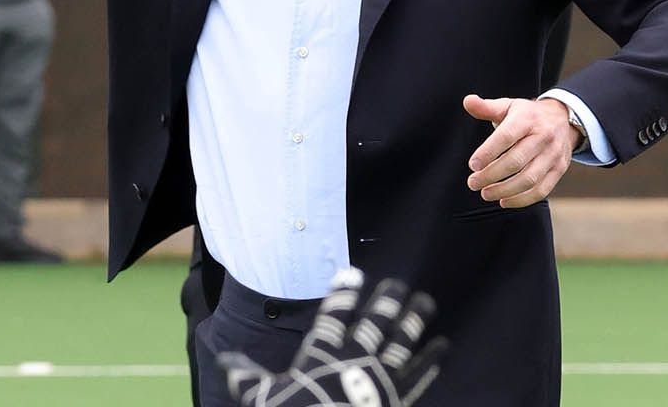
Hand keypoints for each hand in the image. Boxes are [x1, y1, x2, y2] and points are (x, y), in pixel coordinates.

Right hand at [218, 268, 445, 406]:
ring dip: (413, 320)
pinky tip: (443, 346)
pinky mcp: (398, 397)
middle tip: (397, 283)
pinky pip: (420, 374)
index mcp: (323, 352)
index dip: (344, 292)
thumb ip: (245, 376)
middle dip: (386, 300)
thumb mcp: (261, 397)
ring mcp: (380, 377)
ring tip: (425, 302)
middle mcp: (355, 358)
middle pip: (374, 322)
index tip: (353, 274)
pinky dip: (432, 360)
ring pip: (400, 341)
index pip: (335, 314)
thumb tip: (223, 359)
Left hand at [463, 94, 578, 207]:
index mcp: (527, 119)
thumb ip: (486, 107)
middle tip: (472, 183)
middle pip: (516, 161)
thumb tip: (467, 101)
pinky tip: (503, 201)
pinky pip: (541, 190)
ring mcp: (553, 155)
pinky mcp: (559, 170)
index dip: (488, 152)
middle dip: (491, 175)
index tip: (472, 165)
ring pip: (529, 179)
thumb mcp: (508, 106)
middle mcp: (543, 137)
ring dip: (505, 190)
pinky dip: (522, 200)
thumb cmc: (527, 115)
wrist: (564, 119)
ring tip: (485, 193)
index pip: (506, 137)